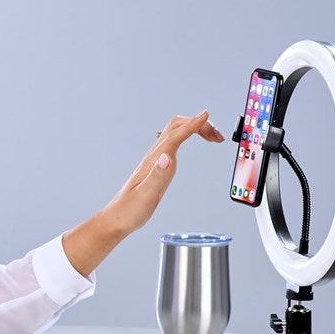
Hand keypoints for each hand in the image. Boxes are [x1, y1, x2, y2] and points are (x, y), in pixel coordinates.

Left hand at [101, 109, 223, 239]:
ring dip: (195, 128)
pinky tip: (195, 142)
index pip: (174, 136)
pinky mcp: (158, 165)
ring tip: (213, 137)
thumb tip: (167, 157)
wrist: (117, 218)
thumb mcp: (145, 196)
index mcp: (153, 161)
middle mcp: (155, 156)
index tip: (206, 115)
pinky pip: (174, 142)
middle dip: (198, 124)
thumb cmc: (129, 210)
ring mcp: (156, 159)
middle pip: (176, 126)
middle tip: (217, 135)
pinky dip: (188, 135)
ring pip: (176, 132)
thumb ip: (157, 176)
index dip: (192, 124)